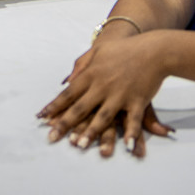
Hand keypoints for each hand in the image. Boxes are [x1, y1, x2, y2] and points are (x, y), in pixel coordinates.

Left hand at [37, 34, 174, 156]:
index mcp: (91, 74)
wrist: (152, 49)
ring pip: (102, 117)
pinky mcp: (137, 100)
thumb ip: (81, 66)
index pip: (69, 93)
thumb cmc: (123, 49)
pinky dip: (130, 133)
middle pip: (80, 108)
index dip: (55, 106)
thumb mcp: (97, 51)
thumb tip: (67, 81)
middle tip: (52, 137)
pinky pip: (132, 120)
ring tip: (80, 145)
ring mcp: (119, 94)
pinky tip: (126, 146)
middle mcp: (102, 86)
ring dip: (91, 132)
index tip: (42, 117)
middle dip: (65, 124)